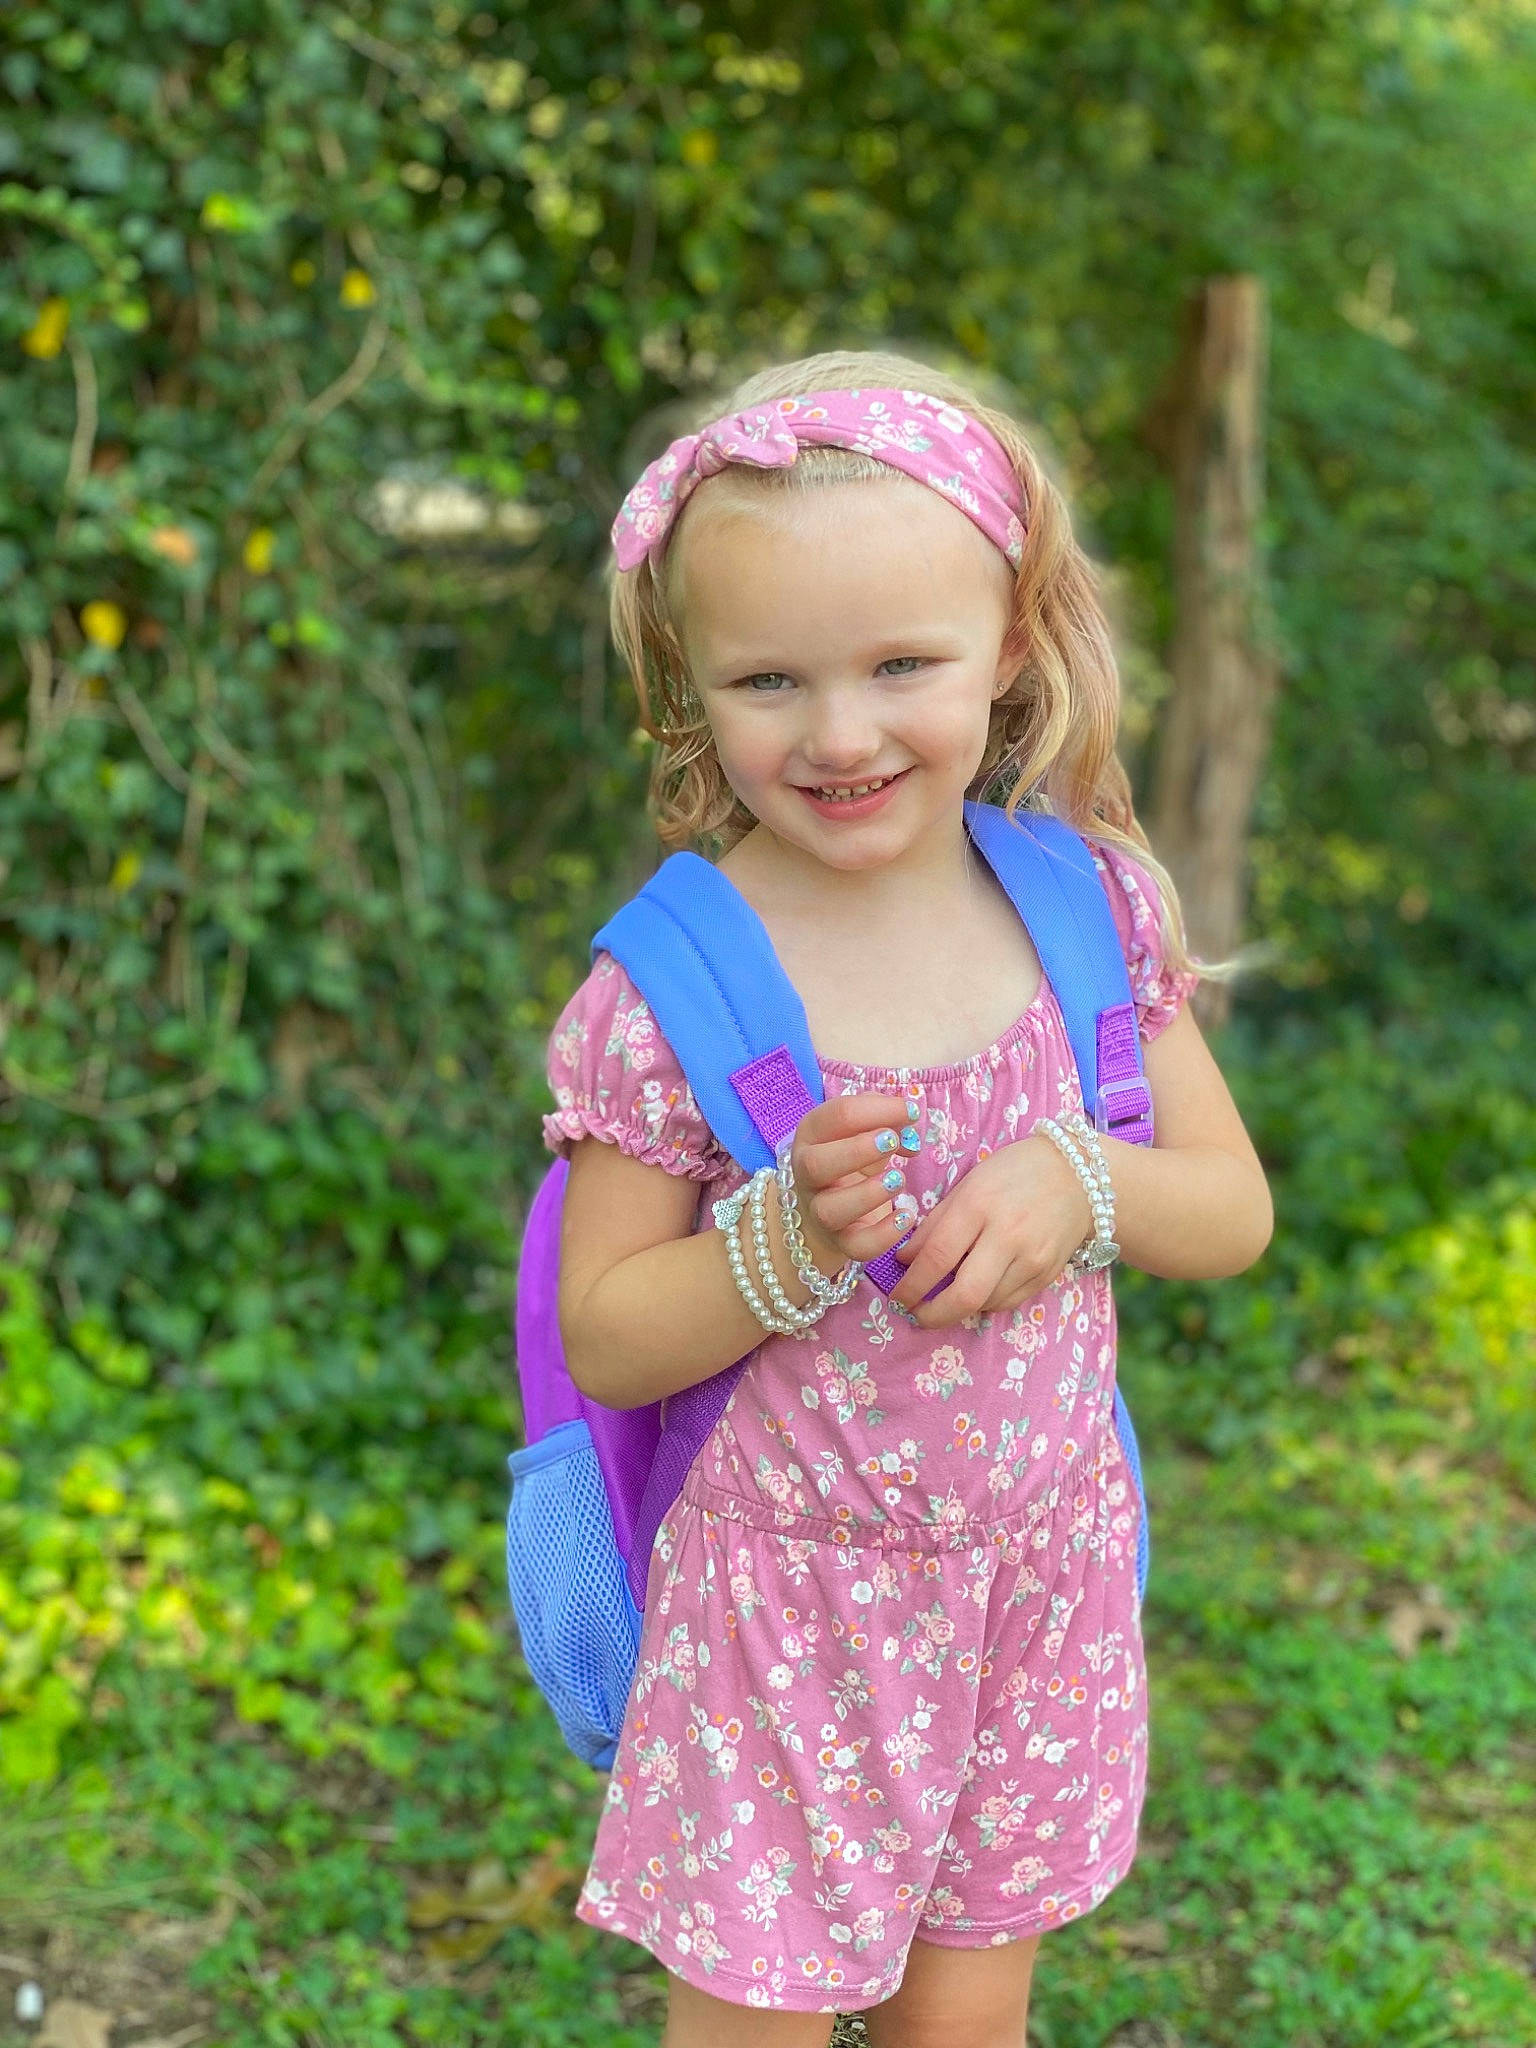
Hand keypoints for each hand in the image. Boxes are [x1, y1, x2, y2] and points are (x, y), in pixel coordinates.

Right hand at [786, 1091, 921, 1275]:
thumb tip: (908, 1116)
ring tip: (899, 1180)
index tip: (911, 1112)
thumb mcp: (861, 1130)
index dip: (878, 1110)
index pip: (836, 1116)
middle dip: (857, 1150)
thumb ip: (883, 1116)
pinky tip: (906, 1217)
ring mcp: (819, 1211)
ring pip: (830, 1210)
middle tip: (892, 1142)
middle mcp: (807, 1173)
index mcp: (812, 1135)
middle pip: (816, 1164)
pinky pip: (856, 1246)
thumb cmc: (851, 1160)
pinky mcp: (840, 1241)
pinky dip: (884, 1235)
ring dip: (869, 1194)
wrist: (827, 1212)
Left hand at [886, 1136, 1094, 1328]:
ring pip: (986, 1303)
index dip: (911, 1284)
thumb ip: (935, 1224)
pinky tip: (976, 1291)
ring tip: (943, 1298)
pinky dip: (985, 1302)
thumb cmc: (1013, 1173)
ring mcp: (1032, 1258)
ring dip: (958, 1308)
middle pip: (965, 1294)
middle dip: (932, 1314)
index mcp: (979, 1205)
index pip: (937, 1257)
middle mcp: (1008, 1235)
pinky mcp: (1048, 1274)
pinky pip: (1008, 1302)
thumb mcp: (968, 1185)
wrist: (1078, 1175)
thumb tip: (905, 1260)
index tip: (897, 1295)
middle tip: (915, 1315)